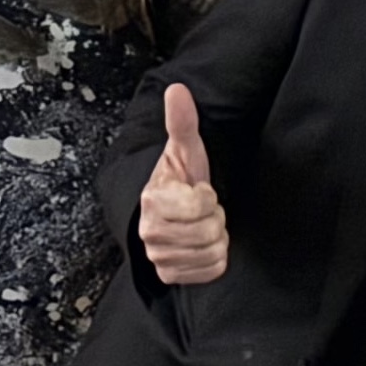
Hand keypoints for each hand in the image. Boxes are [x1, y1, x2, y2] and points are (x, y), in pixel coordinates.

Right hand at [138, 82, 227, 285]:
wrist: (170, 213)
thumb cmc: (181, 180)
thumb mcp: (185, 150)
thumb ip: (182, 122)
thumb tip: (177, 89)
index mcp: (153, 201)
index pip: (203, 204)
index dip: (209, 195)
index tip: (197, 190)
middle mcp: (150, 233)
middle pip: (210, 231)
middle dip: (214, 217)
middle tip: (202, 210)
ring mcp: (159, 258)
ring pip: (213, 252)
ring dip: (216, 238)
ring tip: (201, 225)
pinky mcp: (171, 276)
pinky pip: (212, 271)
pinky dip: (215, 259)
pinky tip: (202, 245)